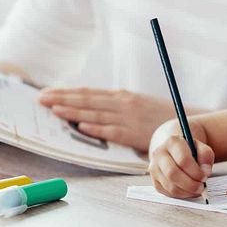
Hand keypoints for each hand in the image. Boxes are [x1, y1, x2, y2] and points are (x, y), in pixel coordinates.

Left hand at [39, 87, 178, 150]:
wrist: (185, 123)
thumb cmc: (158, 117)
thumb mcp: (137, 105)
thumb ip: (117, 106)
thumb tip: (92, 110)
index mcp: (121, 97)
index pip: (88, 93)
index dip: (67, 92)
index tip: (48, 92)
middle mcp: (122, 103)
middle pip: (87, 100)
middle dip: (62, 98)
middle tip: (41, 99)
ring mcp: (128, 118)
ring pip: (95, 113)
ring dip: (72, 111)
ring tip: (53, 110)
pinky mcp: (134, 133)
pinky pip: (111, 131)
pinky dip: (96, 128)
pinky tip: (81, 126)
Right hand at [148, 135, 214, 197]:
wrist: (172, 150)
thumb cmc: (188, 150)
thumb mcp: (200, 147)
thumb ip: (206, 155)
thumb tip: (205, 171)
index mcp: (172, 142)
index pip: (183, 160)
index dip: (196, 172)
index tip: (204, 176)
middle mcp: (159, 154)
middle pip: (173, 174)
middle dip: (190, 184)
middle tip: (201, 187)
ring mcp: (154, 168)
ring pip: (170, 186)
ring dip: (187, 192)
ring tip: (196, 189)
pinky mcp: (154, 181)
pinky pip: (168, 193)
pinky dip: (181, 195)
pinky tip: (188, 190)